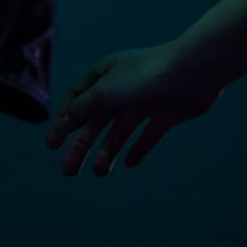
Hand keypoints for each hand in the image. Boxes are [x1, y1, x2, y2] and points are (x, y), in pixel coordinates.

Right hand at [47, 39, 223, 176]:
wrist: (193, 73)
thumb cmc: (144, 77)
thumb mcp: (103, 93)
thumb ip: (80, 109)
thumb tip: (63, 122)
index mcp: (105, 74)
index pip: (77, 100)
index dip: (64, 122)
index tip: (53, 144)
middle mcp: (123, 86)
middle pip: (96, 121)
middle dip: (81, 146)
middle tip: (69, 171)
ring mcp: (146, 100)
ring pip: (120, 131)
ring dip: (107, 152)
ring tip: (100, 172)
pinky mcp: (166, 113)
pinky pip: (148, 135)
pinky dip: (138, 148)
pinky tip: (129, 163)